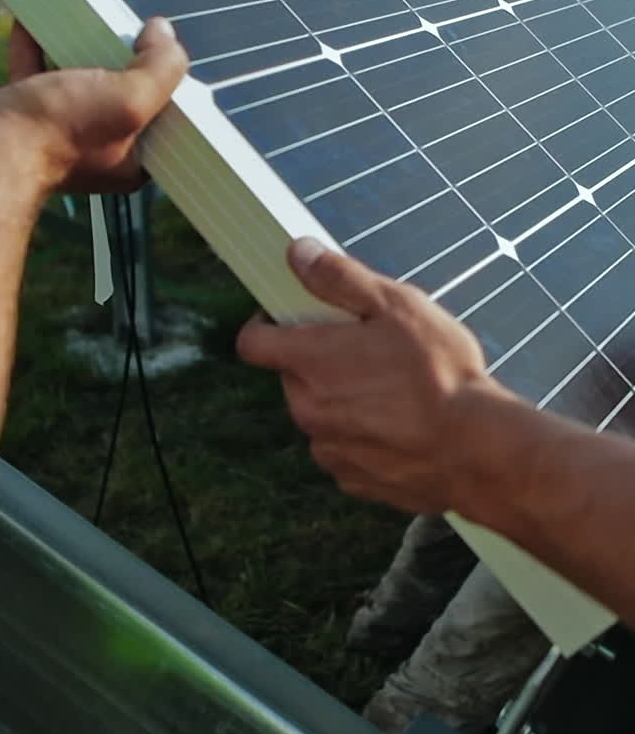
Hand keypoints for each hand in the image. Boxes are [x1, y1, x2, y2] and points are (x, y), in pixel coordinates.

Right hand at [0, 17, 187, 195]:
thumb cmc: (56, 134)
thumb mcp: (130, 99)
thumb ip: (160, 67)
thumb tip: (163, 34)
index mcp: (132, 159)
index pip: (163, 114)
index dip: (166, 81)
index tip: (165, 52)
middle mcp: (98, 146)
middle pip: (121, 90)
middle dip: (123, 57)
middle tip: (130, 27)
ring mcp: (59, 128)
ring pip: (77, 76)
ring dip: (80, 43)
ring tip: (90, 15)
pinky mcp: (24, 110)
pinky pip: (36, 68)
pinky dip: (36, 41)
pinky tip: (37, 16)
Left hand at [238, 238, 501, 514]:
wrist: (481, 452)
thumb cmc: (441, 374)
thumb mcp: (396, 306)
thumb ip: (340, 278)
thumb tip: (298, 253)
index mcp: (310, 362)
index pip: (253, 342)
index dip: (266, 323)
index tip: (293, 313)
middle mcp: (308, 410)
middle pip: (294, 375)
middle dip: (321, 359)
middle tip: (369, 348)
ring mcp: (330, 450)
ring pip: (322, 413)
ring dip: (344, 400)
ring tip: (396, 390)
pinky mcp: (355, 480)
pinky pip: (347, 448)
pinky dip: (365, 435)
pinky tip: (404, 425)